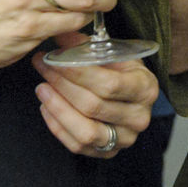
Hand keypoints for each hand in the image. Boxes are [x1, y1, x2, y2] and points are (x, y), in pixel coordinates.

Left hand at [32, 41, 158, 157]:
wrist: (132, 96)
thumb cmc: (120, 71)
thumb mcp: (111, 53)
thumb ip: (84, 45)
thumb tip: (58, 33)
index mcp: (145, 88)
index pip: (108, 84)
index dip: (76, 72)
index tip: (52, 57)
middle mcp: (140, 117)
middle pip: (93, 106)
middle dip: (61, 85)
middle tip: (42, 67)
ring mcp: (125, 138)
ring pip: (85, 132)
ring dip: (58, 109)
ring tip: (41, 89)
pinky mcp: (109, 153)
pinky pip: (78, 146)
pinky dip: (57, 127)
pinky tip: (47, 107)